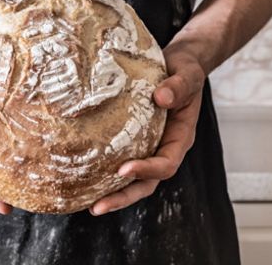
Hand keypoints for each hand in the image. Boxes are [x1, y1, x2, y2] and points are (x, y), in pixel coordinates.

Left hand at [89, 45, 205, 215]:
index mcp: (180, 138)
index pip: (166, 164)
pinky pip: (119, 160)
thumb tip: (160, 98)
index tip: (124, 169)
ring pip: (132, 179)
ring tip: (88, 205)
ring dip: (112, 193)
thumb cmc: (185, 70)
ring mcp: (149, 146)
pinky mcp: (134, 140)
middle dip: (123, 197)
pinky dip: (105, 174)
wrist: (179, 65)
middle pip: (147, 183)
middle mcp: (164, 147)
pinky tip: (84, 179)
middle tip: (97, 207)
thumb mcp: (187, 74)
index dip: (147, 170)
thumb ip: (178, 87)